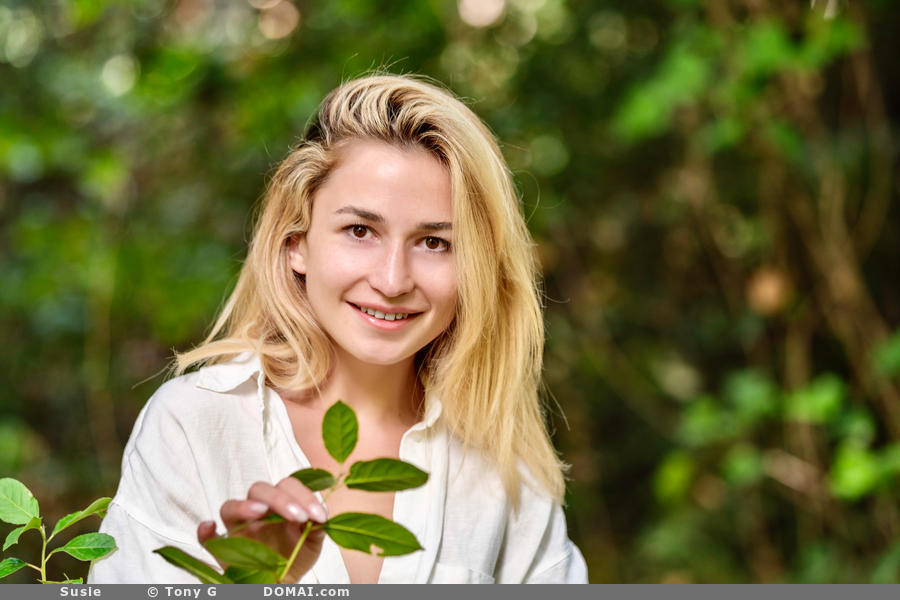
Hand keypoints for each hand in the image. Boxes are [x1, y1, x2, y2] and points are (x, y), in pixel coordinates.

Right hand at [197, 476, 327, 581]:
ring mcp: (238, 529)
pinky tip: (210, 527)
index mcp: (280, 504)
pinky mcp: (224, 550)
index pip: (286, 485)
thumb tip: (321, 516)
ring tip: (260, 511)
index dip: (303, 495)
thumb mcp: (313, 541)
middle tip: (297, 516)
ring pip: (230, 506)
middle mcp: (257, 511)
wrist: (286, 581)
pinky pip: (207, 538)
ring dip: (243, 506)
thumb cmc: (298, 554)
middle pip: (258, 489)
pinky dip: (205, 531)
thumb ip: (317, 526)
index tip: (318, 516)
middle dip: (279, 498)